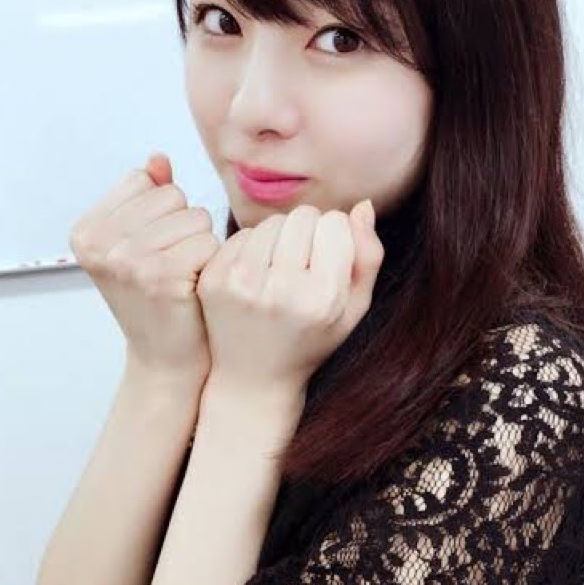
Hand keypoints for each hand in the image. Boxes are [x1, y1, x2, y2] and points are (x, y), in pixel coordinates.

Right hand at [70, 152, 221, 382]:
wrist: (165, 358)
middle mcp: (99, 244)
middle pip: (172, 195)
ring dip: (200, 244)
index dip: (162, 212)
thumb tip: (158, 159)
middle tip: (170, 267)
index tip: (151, 250)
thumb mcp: (141, 242)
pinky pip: (208, 240)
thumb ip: (147, 197)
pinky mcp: (161, 276)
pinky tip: (195, 287)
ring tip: (183, 277)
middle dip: (183, 227)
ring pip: (195, 216)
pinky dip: (211, 261)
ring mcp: (127, 260)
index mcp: (86, 231)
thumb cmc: (157, 297)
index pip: (145, 181)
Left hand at [195, 201, 383, 394]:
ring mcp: (242, 285)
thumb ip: (368, 257)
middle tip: (305, 262)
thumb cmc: (311, 339)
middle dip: (309, 231)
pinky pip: (243, 234)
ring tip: (282, 268)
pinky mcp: (214, 280)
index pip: (334, 223)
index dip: (336, 235)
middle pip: (303, 216)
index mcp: (321, 298)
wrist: (253, 378)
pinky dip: (254, 247)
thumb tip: (363, 205)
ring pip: (272, 222)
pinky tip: (257, 275)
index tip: (330, 258)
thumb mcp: (354, 309)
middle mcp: (280, 290)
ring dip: (281, 236)